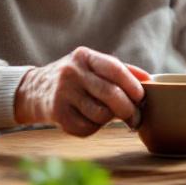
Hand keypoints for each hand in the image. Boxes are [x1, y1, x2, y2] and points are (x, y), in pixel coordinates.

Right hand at [14, 47, 150, 136]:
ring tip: (106, 115)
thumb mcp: (92, 65)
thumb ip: (121, 70)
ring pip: (100, 114)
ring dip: (109, 120)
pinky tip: (88, 120)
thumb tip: (150, 80)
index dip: (132, 84)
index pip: (114, 68)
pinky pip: (87, 128)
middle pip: (110, 94)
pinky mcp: (57, 114)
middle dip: (128, 109)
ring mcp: (63, 93)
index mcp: (84, 56)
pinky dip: (93, 128)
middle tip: (135, 118)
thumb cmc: (75, 78)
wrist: (35, 90)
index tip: (141, 97)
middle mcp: (72, 72)